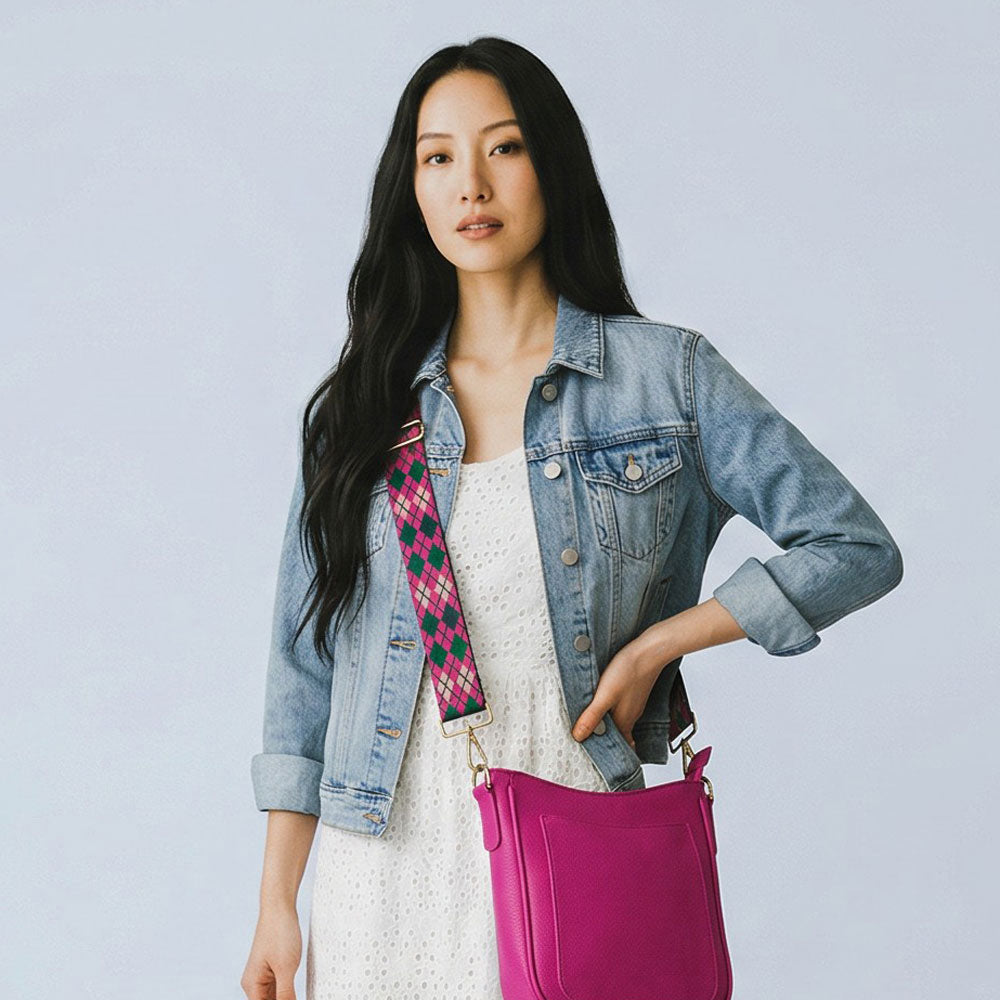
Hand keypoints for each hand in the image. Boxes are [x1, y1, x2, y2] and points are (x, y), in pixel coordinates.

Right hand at [241, 905, 301, 998]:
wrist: (279, 905)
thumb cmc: (280, 932)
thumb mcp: (286, 968)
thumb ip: (286, 995)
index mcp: (252, 986)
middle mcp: (254, 983)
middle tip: (297, 997)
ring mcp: (263, 975)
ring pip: (274, 999)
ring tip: (297, 995)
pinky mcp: (272, 967)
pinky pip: (278, 988)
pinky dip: (287, 993)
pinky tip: (297, 993)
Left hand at [571, 629, 666, 749]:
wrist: (649, 650)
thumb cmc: (628, 671)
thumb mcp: (604, 696)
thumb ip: (592, 717)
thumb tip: (578, 737)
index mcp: (624, 721)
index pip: (619, 746)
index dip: (608, 752)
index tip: (594, 756)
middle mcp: (631, 715)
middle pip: (618, 734)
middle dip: (606, 738)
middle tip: (588, 740)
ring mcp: (634, 703)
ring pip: (619, 719)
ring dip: (607, 722)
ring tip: (590, 721)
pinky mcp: (633, 690)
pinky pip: (621, 706)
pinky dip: (611, 709)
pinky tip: (602, 700)